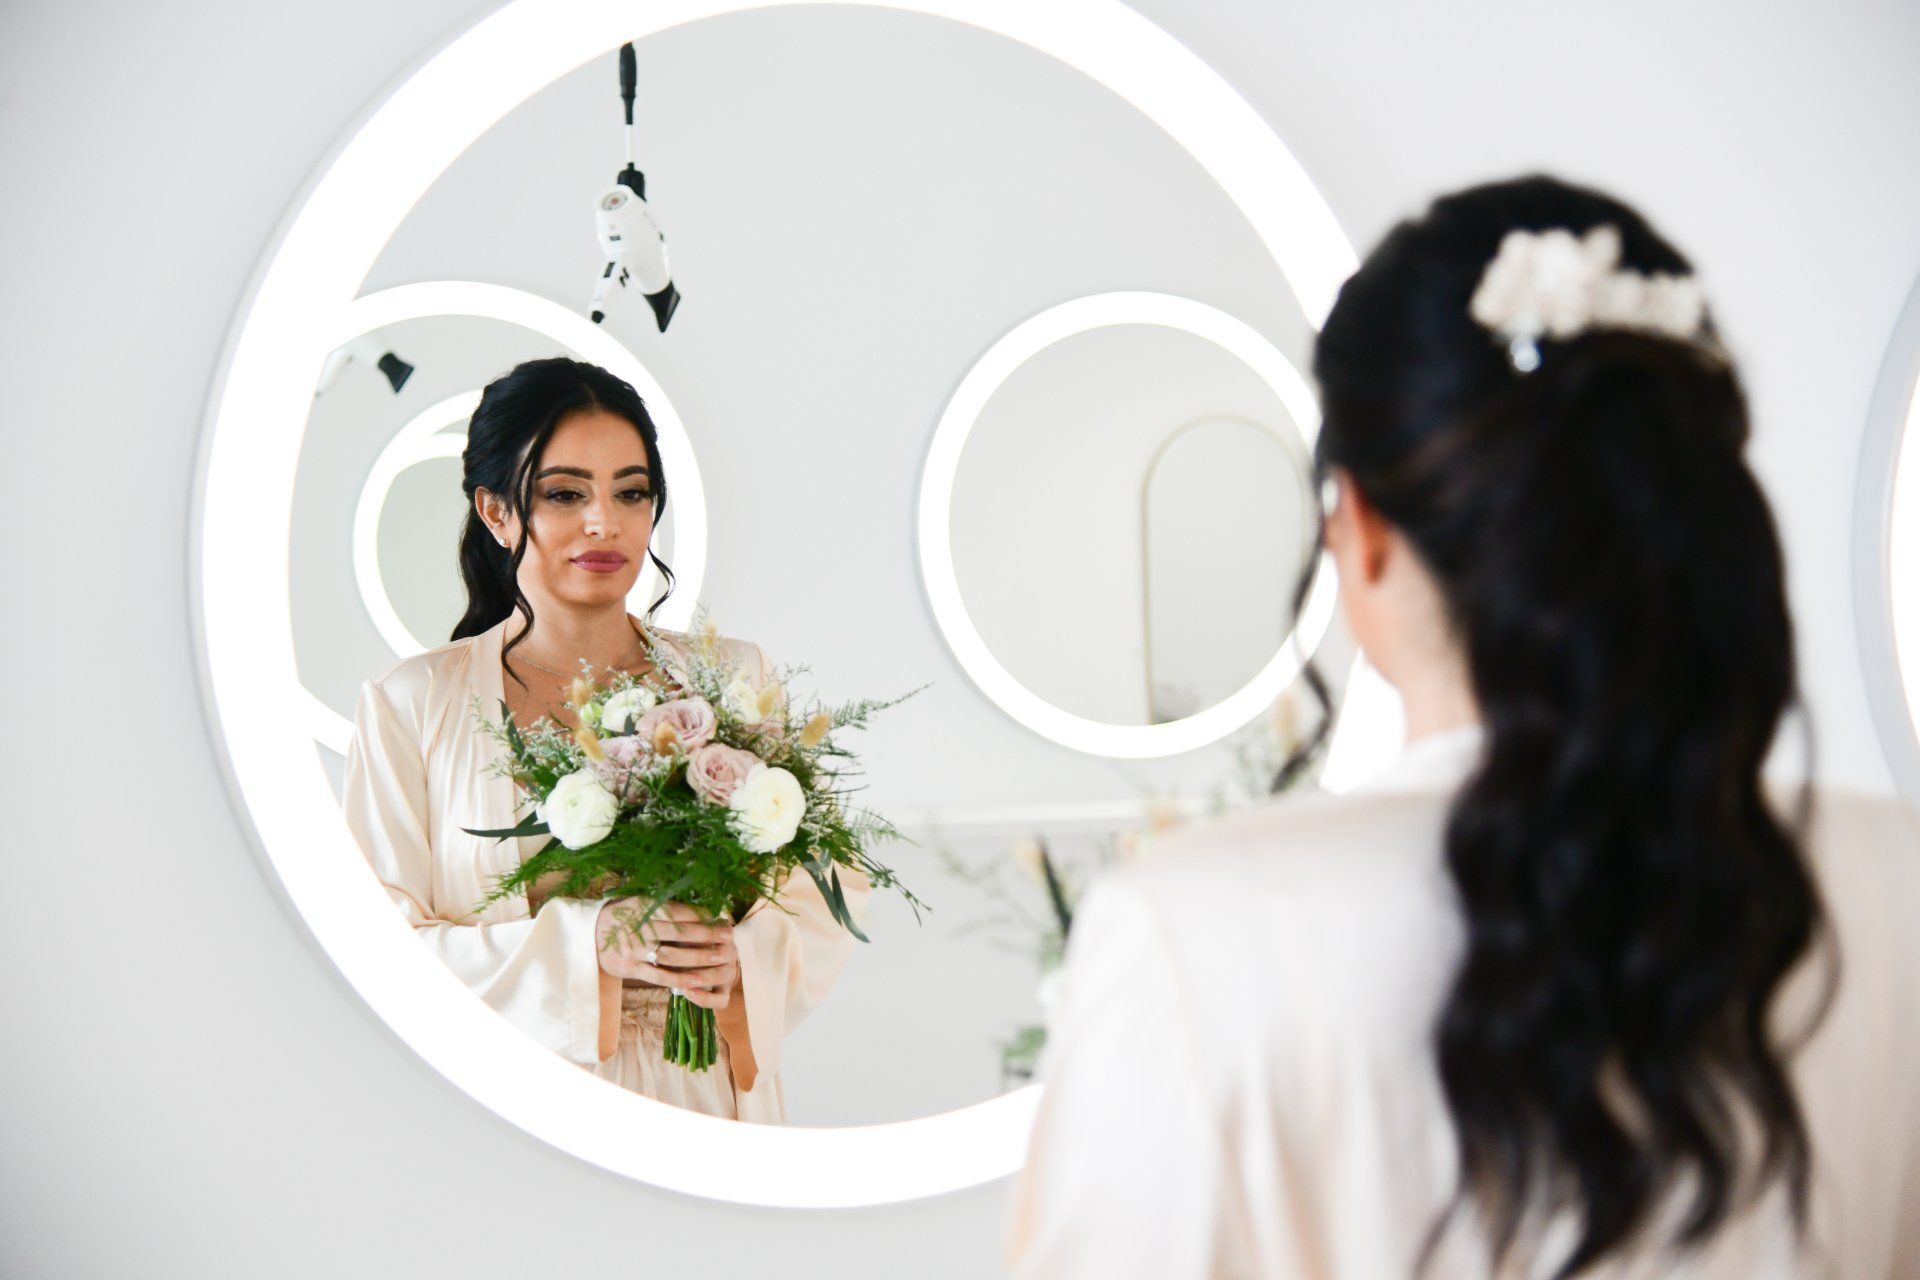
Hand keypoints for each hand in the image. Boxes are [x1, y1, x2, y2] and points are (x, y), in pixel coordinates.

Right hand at [595, 898, 738, 1009]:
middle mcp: (638, 929)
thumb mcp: (637, 901)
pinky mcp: (632, 969)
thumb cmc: (621, 915)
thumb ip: (663, 905)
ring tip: (720, 957)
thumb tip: (700, 908)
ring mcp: (634, 951)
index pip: (676, 911)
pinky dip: (680, 978)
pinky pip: (659, 976)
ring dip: (698, 957)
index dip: (700, 915)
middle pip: (678, 932)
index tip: (720, 917)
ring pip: (671, 955)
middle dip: (706, 935)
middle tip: (729, 935)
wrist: (587, 936)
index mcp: (641, 907)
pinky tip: (698, 980)